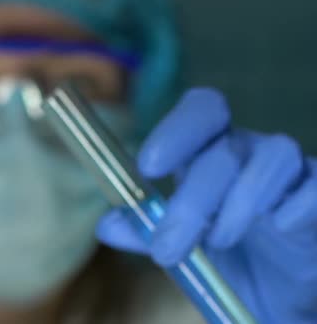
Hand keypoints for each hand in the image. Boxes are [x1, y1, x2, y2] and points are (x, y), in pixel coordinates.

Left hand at [97, 88, 316, 322]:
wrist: (280, 291)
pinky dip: (300, 201)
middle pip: (223, 149)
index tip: (148, 167)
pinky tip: (279, 225)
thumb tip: (106, 225)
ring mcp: (292, 172)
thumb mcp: (184, 246)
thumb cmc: (228, 256)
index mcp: (212, 151)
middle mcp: (251, 152)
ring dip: (240, 199)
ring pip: (274, 155)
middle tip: (167, 248)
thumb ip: (147, 232)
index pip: (200, 112)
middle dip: (191, 199)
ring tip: (219, 241)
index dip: (175, 130)